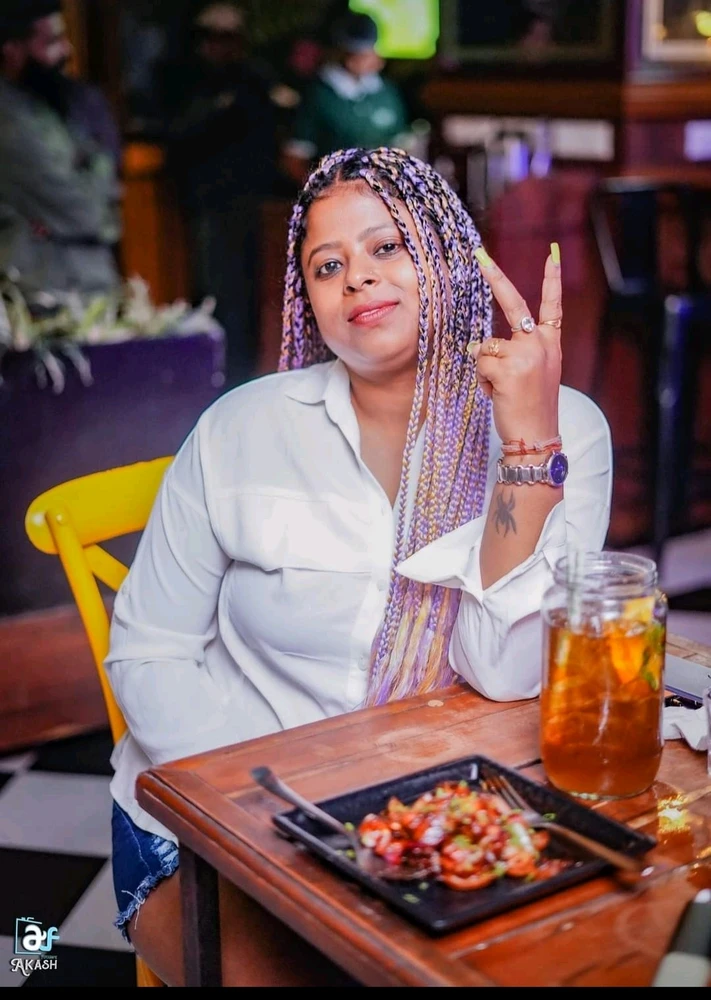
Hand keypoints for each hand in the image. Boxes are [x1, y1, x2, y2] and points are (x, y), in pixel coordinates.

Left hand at [468, 244, 561, 445]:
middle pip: (513, 304)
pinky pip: (480, 363)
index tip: (553, 253)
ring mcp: (525, 354)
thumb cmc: (532, 408)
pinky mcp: (508, 367)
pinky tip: (498, 394)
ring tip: (502, 389)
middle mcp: (541, 344)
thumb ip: (520, 352)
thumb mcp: (536, 374)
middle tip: (481, 255)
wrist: (536, 437)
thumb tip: (480, 345)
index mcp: (551, 344)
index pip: (553, 306)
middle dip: (496, 277)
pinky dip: (482, 381)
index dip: (552, 279)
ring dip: (485, 370)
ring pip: (486, 347)